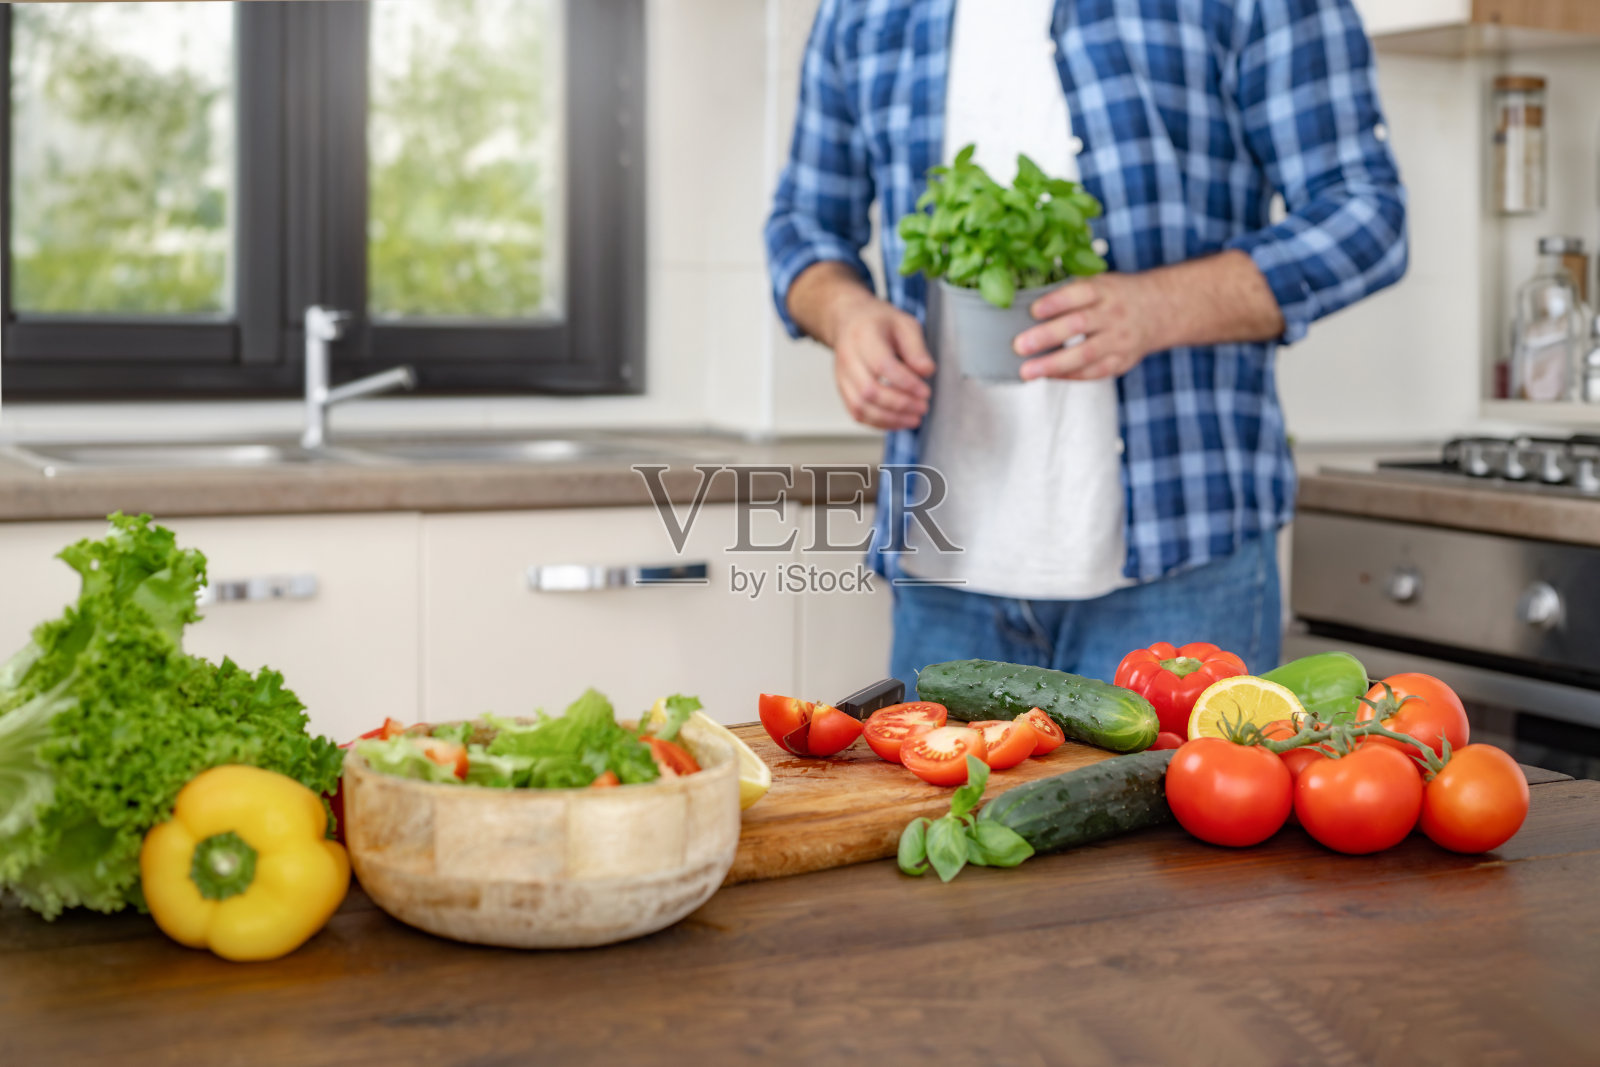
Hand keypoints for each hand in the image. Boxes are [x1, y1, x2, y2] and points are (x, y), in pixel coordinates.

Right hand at [828, 292, 934, 430]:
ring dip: (890, 418)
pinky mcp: (843, 390)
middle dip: (900, 404)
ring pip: (861, 406)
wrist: (850, 321)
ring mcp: (842, 376)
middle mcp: (848, 357)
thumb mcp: (905, 324)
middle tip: (922, 407)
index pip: (883, 366)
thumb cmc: (878, 322)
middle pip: (870, 390)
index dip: (906, 383)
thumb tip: (926, 372)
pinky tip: (897, 422)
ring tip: (913, 419)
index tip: (925, 392)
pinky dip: (878, 423)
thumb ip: (917, 348)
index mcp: (864, 336)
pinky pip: (856, 413)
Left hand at [1012, 272, 1166, 381]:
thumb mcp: (1099, 282)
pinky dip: (1069, 376)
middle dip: (1047, 336)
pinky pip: (1094, 372)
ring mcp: (1119, 340)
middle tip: (1019, 345)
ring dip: (1053, 364)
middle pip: (1079, 325)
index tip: (1033, 310)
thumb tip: (1024, 295)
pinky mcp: (1122, 361)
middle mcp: (1113, 314)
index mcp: (1105, 290)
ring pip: (1086, 354)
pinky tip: (1048, 376)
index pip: (1081, 293)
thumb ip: (1070, 289)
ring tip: (1027, 371)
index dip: (1057, 302)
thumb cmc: (1113, 295)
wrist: (1159, 310)